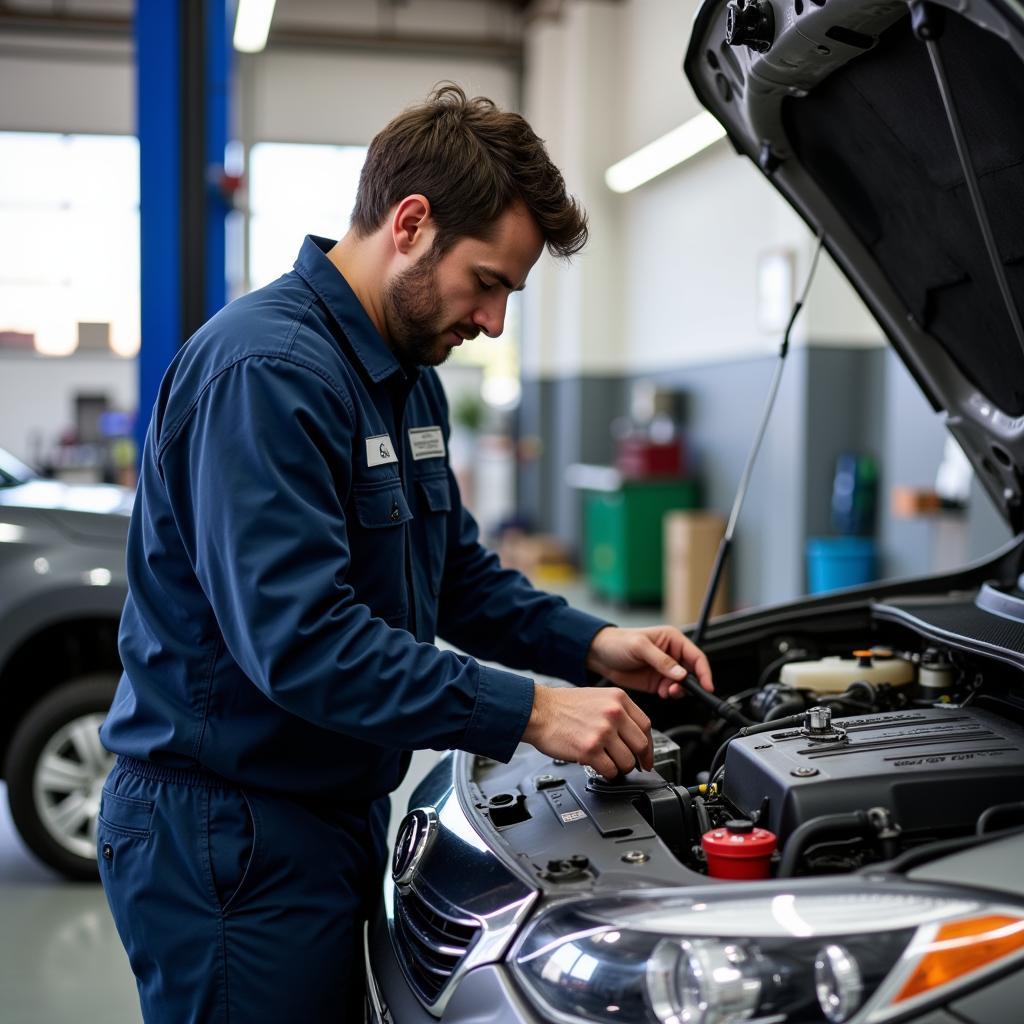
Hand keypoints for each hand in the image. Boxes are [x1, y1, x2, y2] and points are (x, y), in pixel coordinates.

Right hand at [522, 684, 652, 777]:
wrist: (537, 711)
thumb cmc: (562, 706)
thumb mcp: (597, 697)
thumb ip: (618, 712)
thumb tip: (633, 735)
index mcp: (618, 699)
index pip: (646, 726)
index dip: (648, 746)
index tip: (646, 755)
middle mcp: (614, 713)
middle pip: (641, 745)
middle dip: (638, 760)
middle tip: (633, 766)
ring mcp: (603, 732)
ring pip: (627, 761)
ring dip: (620, 768)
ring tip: (610, 765)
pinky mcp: (590, 750)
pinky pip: (610, 770)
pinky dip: (607, 774)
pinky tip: (600, 768)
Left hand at [585, 625, 713, 699]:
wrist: (599, 655)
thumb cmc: (618, 642)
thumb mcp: (640, 647)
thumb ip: (661, 660)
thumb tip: (680, 673)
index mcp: (673, 640)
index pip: (696, 656)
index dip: (704, 672)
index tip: (707, 686)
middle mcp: (672, 654)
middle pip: (692, 672)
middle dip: (689, 684)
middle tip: (678, 689)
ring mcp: (665, 670)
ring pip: (682, 684)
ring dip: (678, 690)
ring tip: (666, 691)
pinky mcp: (657, 682)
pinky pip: (671, 691)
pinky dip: (669, 694)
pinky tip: (660, 692)